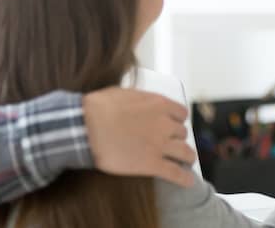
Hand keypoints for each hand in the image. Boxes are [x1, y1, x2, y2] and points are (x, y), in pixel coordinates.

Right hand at [82, 87, 196, 186]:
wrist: (86, 127)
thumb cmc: (99, 108)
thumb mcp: (124, 94)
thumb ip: (140, 100)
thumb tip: (142, 103)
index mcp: (159, 104)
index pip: (181, 114)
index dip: (176, 121)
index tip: (172, 125)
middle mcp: (164, 124)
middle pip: (182, 133)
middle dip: (176, 138)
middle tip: (170, 144)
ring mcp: (160, 145)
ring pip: (186, 153)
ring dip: (187, 157)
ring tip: (186, 161)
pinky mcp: (152, 165)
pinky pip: (176, 173)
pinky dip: (185, 179)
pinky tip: (188, 182)